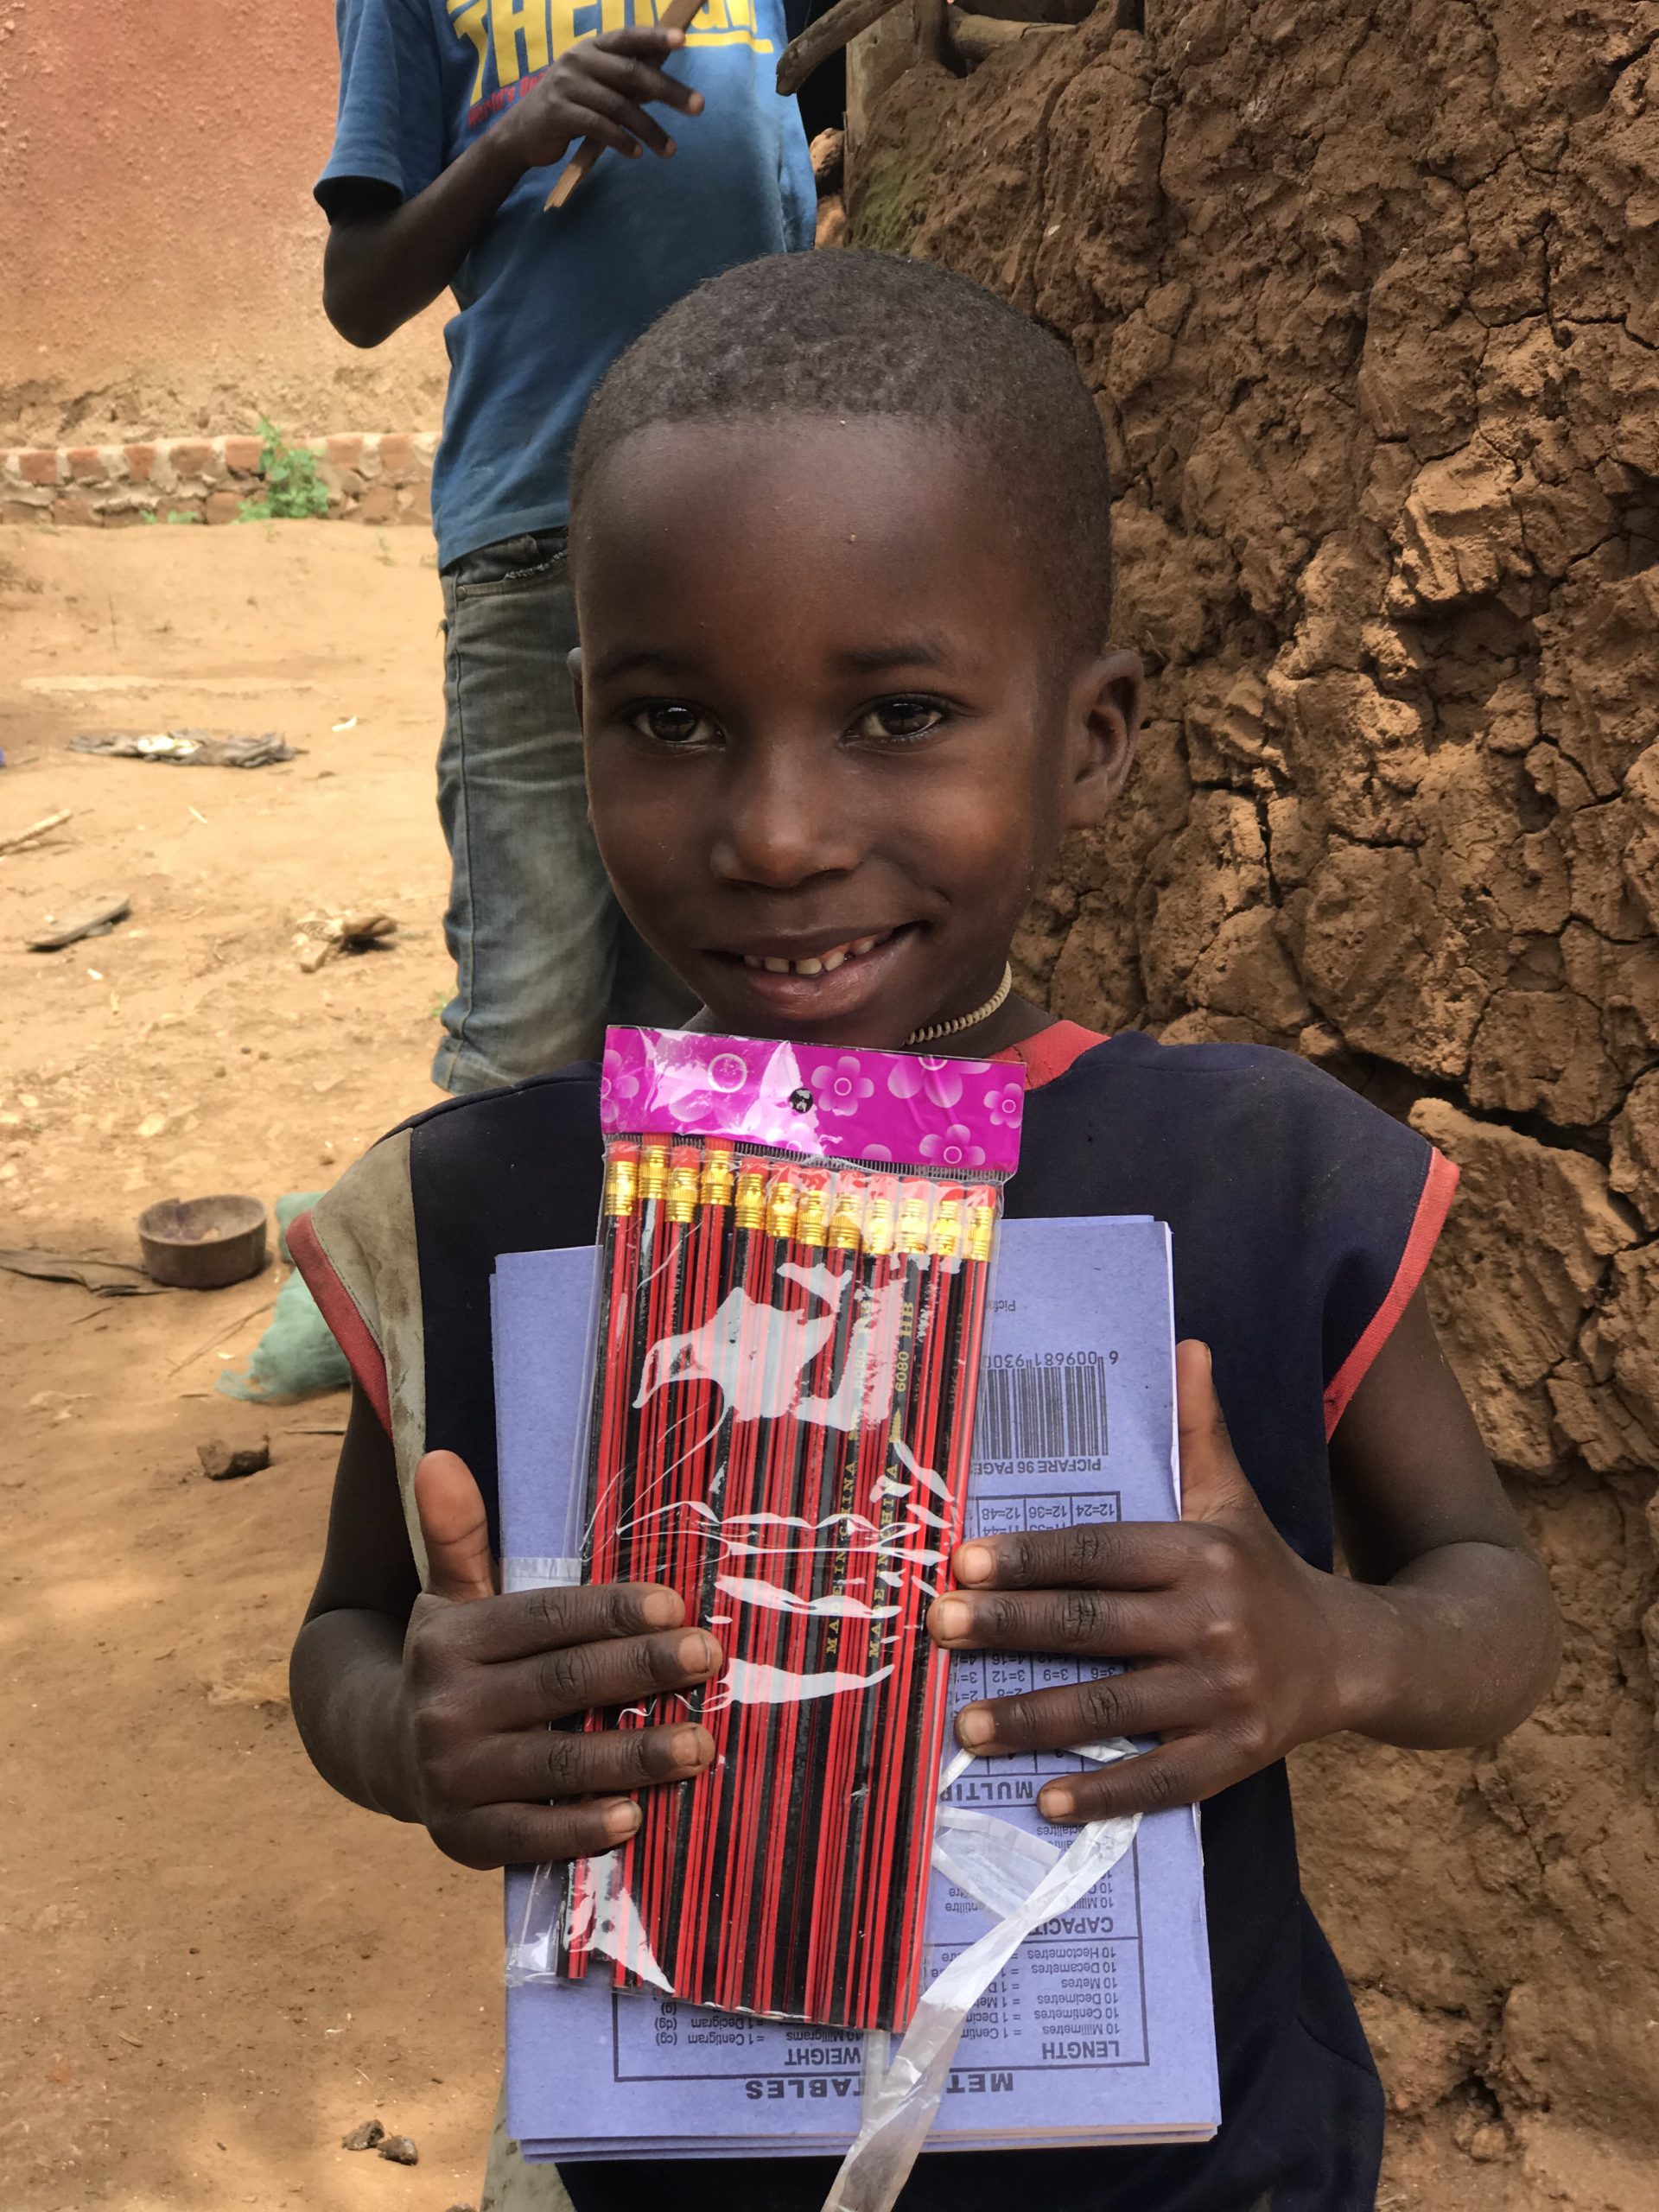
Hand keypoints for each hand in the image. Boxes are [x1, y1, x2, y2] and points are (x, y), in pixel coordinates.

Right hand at [399, 1450, 722, 1868]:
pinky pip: (527, 1836)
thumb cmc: (452, 1659)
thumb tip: (442, 1457)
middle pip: (560, 1686)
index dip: (610, 1612)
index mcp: (450, 1639)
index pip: (544, 1620)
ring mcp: (450, 1776)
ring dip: (633, 1755)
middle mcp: (445, 1706)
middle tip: (707, 1659)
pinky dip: (579, 1830)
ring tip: (700, 1744)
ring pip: (555, 1763)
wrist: (379, 1746)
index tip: (674, 1606)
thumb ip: (459, 1532)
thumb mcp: (450, 1594)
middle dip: (640, 1672)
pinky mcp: (460, 1836)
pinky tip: (634, 1818)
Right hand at [493, 28, 704, 173]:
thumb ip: (624, 81)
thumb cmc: (569, 107)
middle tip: (698, 106)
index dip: (655, 37)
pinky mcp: (559, 113)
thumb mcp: (595, 86)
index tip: (684, 40)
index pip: (628, 37)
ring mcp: (567, 85)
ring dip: (649, 129)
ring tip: (670, 150)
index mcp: (592, 48)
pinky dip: (622, 141)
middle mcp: (579, 60)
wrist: (522, 132)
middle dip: (668, 90)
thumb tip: (665, 80)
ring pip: (619, 105)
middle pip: (631, 73)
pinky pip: (599, 126)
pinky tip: (637, 154)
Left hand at [927, 1341, 1345, 1822]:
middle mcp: (1212, 1622)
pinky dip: (1101, 1794)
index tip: (962, 1564)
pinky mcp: (1234, 1755)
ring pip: (1111, 1707)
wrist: (1355, 1656)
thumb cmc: (1265, 1568)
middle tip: (935, 1630)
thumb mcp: (1232, 1496)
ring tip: (962, 1725)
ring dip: (1032, 1718)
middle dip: (1007, 1630)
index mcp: (1201, 1553)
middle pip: (1090, 1627)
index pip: (1098, 1552)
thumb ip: (1198, 1429)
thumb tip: (1186, 1343)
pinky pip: (1158, 1778)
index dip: (1029, 1557)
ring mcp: (1224, 1695)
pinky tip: (1045, 1802)